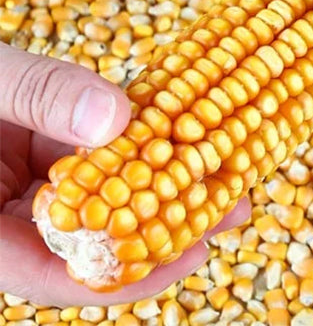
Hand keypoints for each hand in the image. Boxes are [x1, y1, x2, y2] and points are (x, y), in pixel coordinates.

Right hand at [0, 42, 250, 306]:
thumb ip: (39, 95)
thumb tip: (117, 117)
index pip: (52, 274)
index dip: (126, 271)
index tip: (192, 249)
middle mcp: (2, 220)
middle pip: (90, 241)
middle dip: (164, 227)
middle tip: (232, 209)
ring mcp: (22, 189)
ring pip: (100, 199)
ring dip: (161, 184)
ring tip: (227, 169)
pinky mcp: (38, 156)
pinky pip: (92, 160)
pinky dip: (135, 147)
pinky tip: (182, 133)